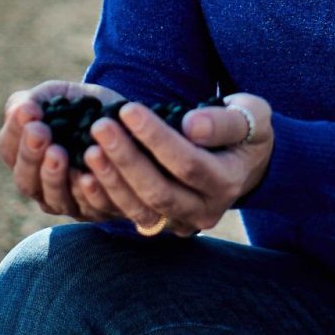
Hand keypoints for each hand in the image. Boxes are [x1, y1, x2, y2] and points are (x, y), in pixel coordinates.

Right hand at [0, 79, 123, 221]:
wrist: (130, 123)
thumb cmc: (88, 109)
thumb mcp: (62, 96)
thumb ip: (38, 99)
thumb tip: (20, 108)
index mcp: (27, 156)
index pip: (9, 149)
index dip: (15, 131)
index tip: (29, 111)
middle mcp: (42, 185)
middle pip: (26, 180)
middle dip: (31, 155)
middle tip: (40, 132)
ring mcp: (69, 202)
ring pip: (54, 198)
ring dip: (54, 176)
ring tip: (58, 152)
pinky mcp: (98, 211)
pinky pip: (90, 207)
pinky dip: (87, 193)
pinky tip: (88, 176)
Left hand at [75, 95, 273, 236]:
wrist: (246, 163)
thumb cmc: (246, 129)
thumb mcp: (251, 115)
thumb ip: (225, 121)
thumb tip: (191, 125)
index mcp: (228, 181)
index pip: (187, 163)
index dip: (156, 138)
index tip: (128, 109)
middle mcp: (206, 210)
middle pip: (159, 191)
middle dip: (126, 159)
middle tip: (99, 126)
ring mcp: (183, 223)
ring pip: (140, 209)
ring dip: (111, 180)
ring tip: (88, 148)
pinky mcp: (162, 224)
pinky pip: (129, 216)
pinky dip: (105, 197)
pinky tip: (83, 174)